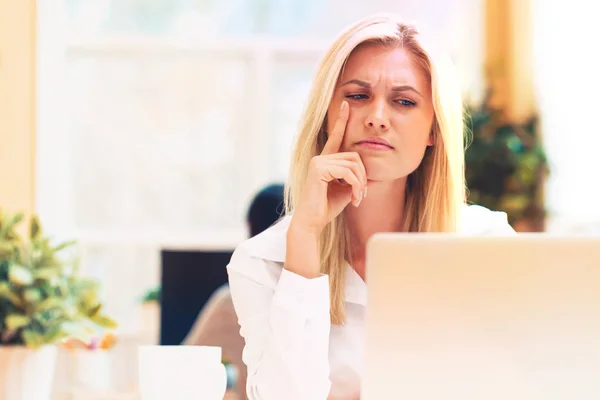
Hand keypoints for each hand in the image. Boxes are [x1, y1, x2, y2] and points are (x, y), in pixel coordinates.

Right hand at [290, 101, 367, 235]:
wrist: (312, 222)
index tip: (346, 105)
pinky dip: (355, 186)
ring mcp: (318, 161)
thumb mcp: (347, 191)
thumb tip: (372, 175)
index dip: (342, 121)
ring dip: (360, 184)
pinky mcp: (319, 169)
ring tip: (357, 199)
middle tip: (361, 195)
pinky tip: (352, 199)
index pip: (336, 138)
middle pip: (354, 156)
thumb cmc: (327, 208)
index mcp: (325, 161)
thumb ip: (356, 180)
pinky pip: (347, 172)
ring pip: (353, 164)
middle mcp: (320, 158)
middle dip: (362, 176)